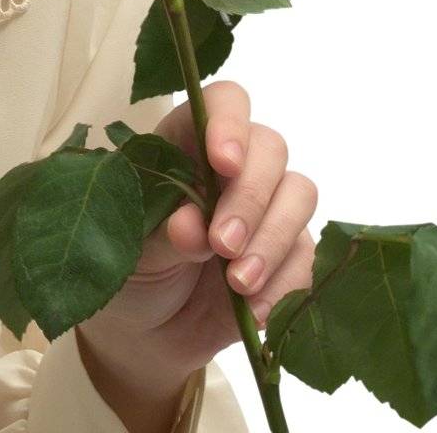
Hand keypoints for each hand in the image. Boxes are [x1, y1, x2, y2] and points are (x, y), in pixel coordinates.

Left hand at [77, 80, 317, 379]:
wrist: (144, 332)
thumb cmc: (128, 268)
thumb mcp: (130, 248)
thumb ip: (162, 232)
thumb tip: (192, 226)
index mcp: (184, 143)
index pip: (221, 104)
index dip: (228, 123)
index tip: (222, 161)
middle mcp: (232, 166)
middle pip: (270, 147)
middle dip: (251, 197)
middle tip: (223, 244)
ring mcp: (266, 207)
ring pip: (299, 194)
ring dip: (273, 240)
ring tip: (237, 283)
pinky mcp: (288, 253)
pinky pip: (307, 255)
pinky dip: (285, 283)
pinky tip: (254, 309)